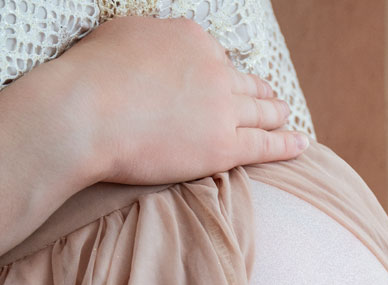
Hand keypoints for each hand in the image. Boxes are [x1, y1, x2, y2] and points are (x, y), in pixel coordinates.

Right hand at [56, 16, 307, 187]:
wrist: (86, 113)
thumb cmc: (89, 78)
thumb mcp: (121, 36)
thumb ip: (148, 41)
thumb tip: (153, 51)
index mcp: (191, 38)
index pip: (216, 59)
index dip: (222, 75)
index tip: (225, 85)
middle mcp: (214, 68)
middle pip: (245, 84)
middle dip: (261, 92)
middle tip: (274, 100)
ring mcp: (222, 107)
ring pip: (261, 113)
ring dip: (277, 116)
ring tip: (286, 120)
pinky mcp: (223, 146)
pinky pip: (265, 145)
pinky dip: (287, 144)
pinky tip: (301, 144)